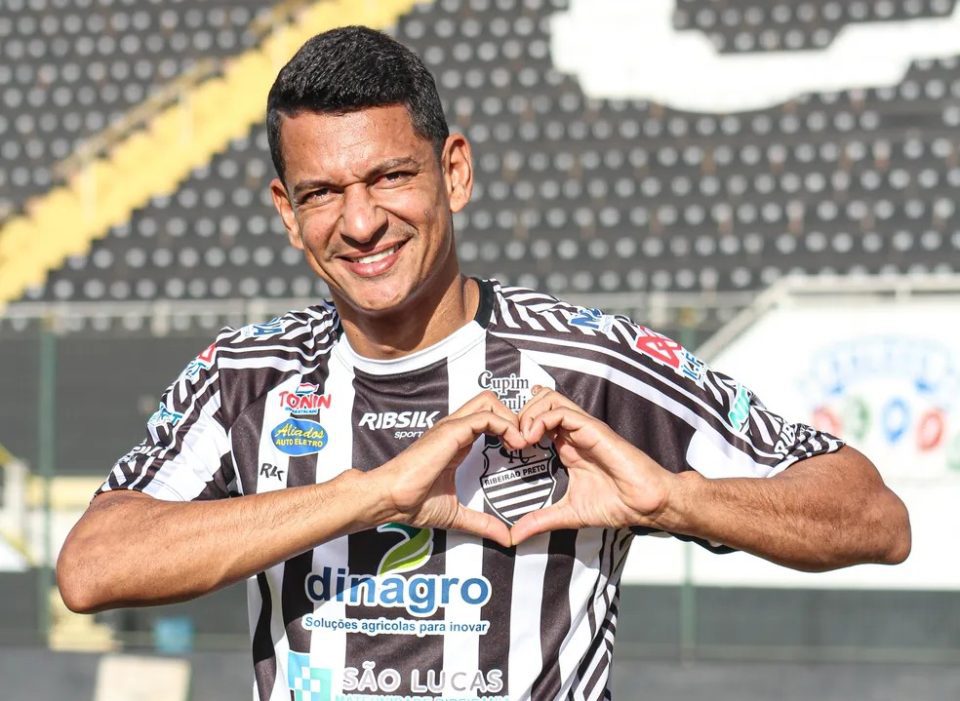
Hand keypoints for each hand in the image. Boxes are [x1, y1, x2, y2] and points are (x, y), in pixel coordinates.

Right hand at [373, 391, 525, 547]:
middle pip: (490, 401)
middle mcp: (455, 429)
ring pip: (489, 402)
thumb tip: (505, 537)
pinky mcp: (451, 431)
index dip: (509, 427)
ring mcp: (452, 427)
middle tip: (524, 441)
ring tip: (521, 443)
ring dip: (512, 418)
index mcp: (456, 442)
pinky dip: (505, 426)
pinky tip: (513, 445)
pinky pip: (485, 416)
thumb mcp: (456, 514)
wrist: (389, 499)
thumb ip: (482, 522)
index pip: (488, 418)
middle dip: (514, 416)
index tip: (521, 449)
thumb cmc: (411, 503)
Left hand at [510, 386, 676, 543]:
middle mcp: (573, 433)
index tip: (504, 445)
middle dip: (518, 415)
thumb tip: (515, 536)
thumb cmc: (617, 504)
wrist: (646, 504)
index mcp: (567, 446)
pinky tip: (532, 438)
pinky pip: (562, 411)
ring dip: (527, 414)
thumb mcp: (568, 513)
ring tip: (520, 439)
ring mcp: (582, 429)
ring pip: (548, 399)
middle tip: (510, 440)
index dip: (518, 425)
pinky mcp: (592, 429)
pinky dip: (541, 419)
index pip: (537, 419)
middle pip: (539, 402)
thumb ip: (541, 520)